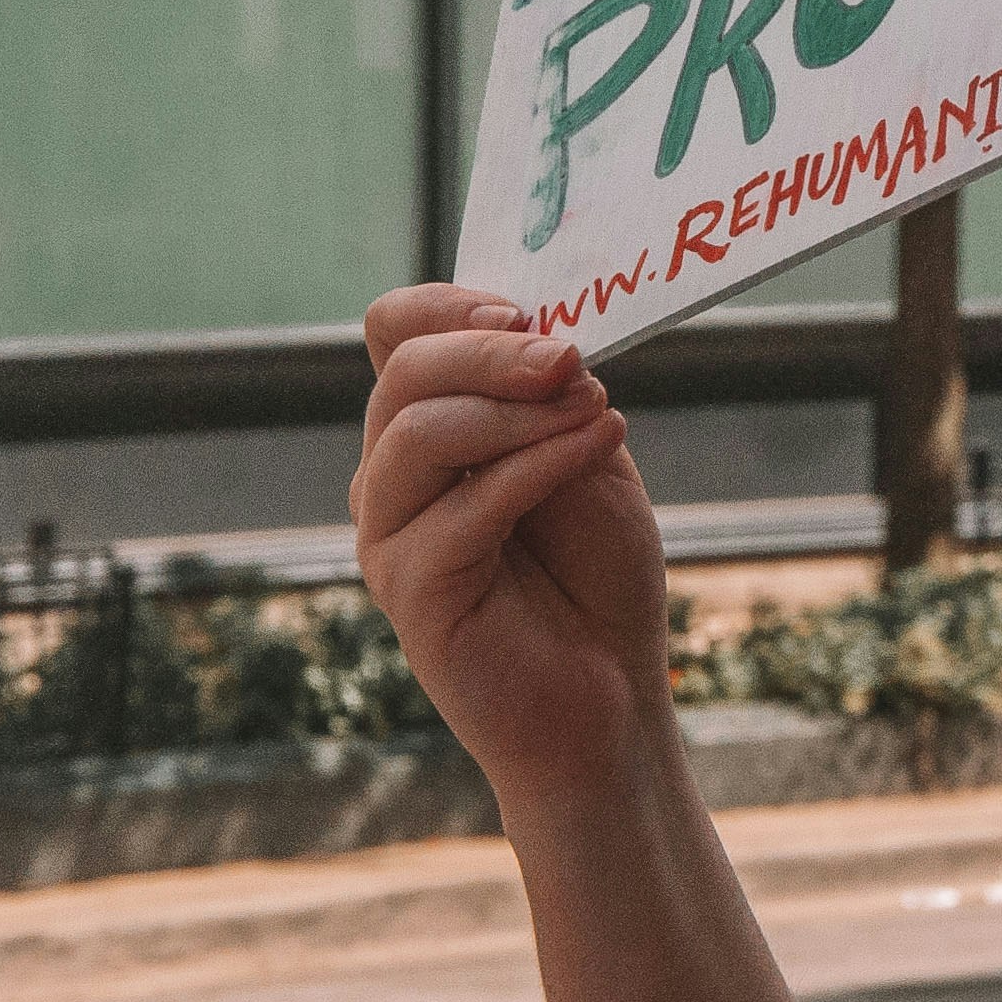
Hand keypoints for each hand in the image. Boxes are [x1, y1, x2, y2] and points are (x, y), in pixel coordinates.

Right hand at [354, 283, 669, 803]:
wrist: (610, 693)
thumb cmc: (595, 573)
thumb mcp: (586, 455)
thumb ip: (553, 397)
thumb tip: (542, 337)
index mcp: (427, 428)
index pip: (397, 336)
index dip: (450, 308)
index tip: (527, 313)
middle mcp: (392, 476)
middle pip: (404, 375)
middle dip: (492, 353)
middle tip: (571, 357)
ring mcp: (391, 535)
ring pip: (419, 433)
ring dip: (518, 408)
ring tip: (598, 409)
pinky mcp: (412, 591)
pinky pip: (463, 508)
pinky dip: (540, 464)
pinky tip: (603, 444)